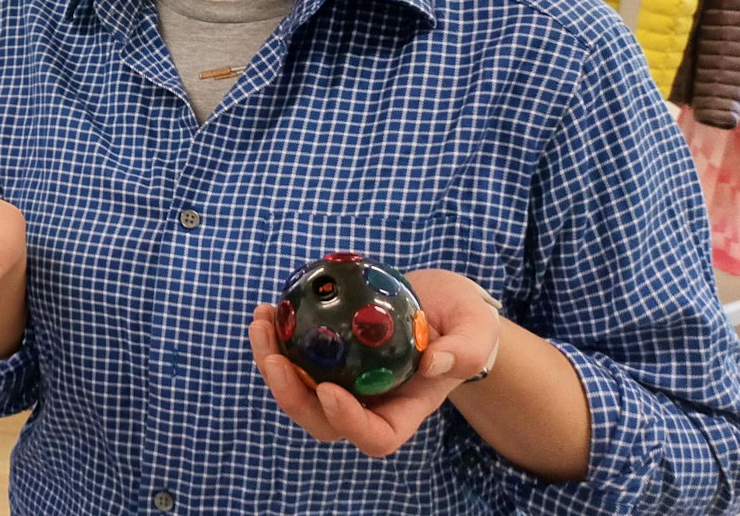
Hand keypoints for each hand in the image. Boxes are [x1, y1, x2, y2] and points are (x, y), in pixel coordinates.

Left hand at [247, 268, 503, 456]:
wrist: (440, 303)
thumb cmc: (464, 322)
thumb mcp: (478, 330)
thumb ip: (465, 350)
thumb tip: (430, 362)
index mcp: (406, 408)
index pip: (376, 436)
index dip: (350, 423)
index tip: (330, 390)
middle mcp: (370, 403)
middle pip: (322, 421)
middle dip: (290, 395)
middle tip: (273, 355)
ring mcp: (345, 381)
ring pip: (298, 391)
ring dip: (271, 363)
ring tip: (262, 322)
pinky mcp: (326, 357)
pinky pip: (292, 360)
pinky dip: (275, 339)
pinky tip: (268, 310)